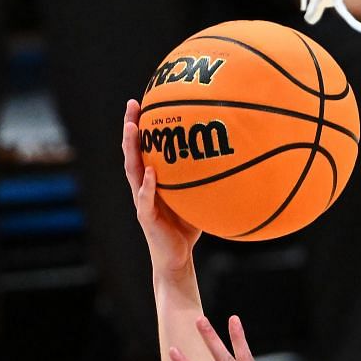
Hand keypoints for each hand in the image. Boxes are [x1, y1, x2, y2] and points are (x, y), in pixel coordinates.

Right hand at [123, 97, 201, 274]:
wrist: (177, 259)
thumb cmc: (187, 229)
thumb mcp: (197, 198)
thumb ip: (204, 179)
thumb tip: (230, 157)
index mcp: (151, 181)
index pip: (143, 148)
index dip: (141, 125)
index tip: (142, 101)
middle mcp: (142, 187)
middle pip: (132, 152)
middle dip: (130, 127)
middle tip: (132, 103)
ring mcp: (141, 202)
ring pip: (132, 171)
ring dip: (131, 149)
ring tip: (132, 128)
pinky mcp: (146, 218)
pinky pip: (145, 199)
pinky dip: (147, 186)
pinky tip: (151, 171)